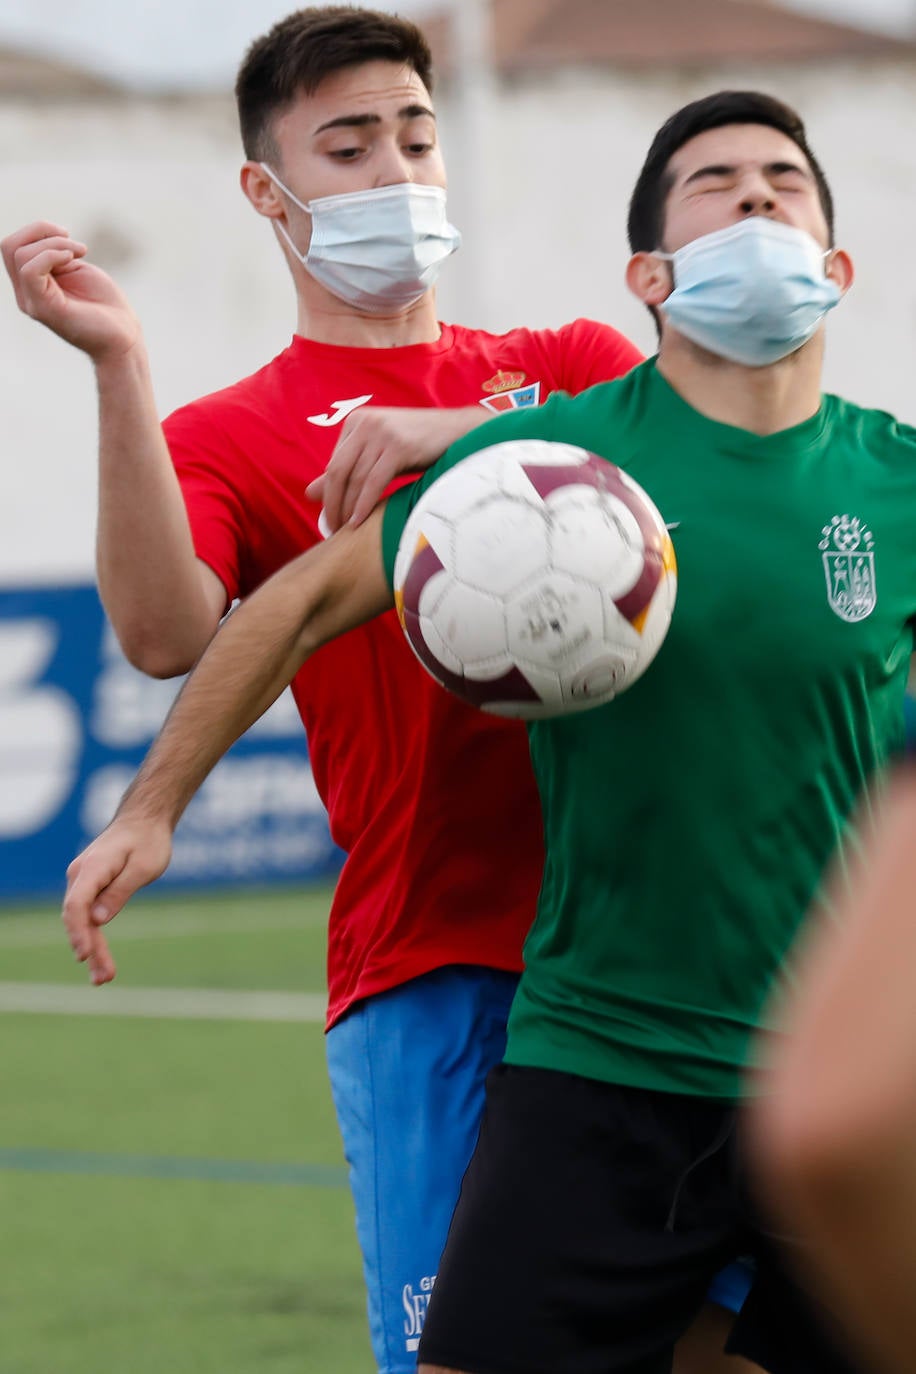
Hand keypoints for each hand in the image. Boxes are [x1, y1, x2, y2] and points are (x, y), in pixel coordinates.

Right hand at [2, 220, 141, 361]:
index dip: (38, 230)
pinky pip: (31, 271)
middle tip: (72, 242)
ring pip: (19, 255)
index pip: (14, 247)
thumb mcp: (75, 269)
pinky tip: (73, 259)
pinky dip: (51, 255)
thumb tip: (45, 235)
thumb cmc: (104, 305)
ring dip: (54, 243)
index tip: (68, 236)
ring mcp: (32, 303)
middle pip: (10, 246)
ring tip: (80, 252)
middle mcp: (26, 295)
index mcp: (32, 285)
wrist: (123, 337)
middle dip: (41, 231)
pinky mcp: (44, 309)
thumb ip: (54, 254)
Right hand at [61, 815, 172, 984]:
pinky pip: (88, 915)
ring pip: (82, 921)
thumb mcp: (143, 867)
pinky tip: (99, 958)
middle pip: (78, 919)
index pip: (76, 905)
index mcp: (92, 869)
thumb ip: (119, 892)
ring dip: (92, 949)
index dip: (78, 932)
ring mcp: (83, 882)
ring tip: (104, 978)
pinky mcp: (90, 888)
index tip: (85, 955)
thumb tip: (97, 920)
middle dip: (90, 949)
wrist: (144, 821)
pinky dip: (93, 936)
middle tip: (104, 978)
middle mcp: (80, 876)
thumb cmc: (147, 841)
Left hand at [307, 405, 481, 531]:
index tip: (331, 517)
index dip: (329, 494)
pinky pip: (373, 481)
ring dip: (347, 508)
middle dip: (332, 504)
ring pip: (354, 478)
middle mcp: (365, 423)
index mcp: (356, 422)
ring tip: (345, 529)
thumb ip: (347, 472)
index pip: (334, 464)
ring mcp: (382, 433)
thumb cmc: (420, 447)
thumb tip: (309, 494)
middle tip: (331, 529)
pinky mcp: (398, 446)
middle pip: (337, 471)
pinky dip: (364, 504)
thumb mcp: (379, 457)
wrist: (460, 433)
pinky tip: (359, 521)